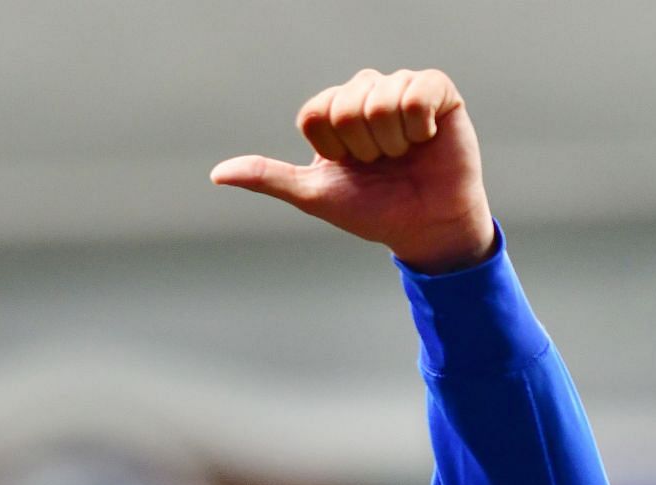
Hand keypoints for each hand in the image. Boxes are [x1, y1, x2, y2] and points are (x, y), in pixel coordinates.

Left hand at [210, 69, 494, 273]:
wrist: (424, 226)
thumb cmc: (372, 210)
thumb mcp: (313, 195)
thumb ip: (267, 178)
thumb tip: (218, 175)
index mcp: (333, 112)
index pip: (316, 114)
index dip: (332, 149)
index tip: (349, 166)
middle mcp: (364, 93)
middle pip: (345, 105)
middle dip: (363, 148)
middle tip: (381, 164)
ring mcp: (400, 88)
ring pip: (380, 99)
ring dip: (392, 142)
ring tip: (404, 154)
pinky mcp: (437, 90)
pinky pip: (416, 92)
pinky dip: (419, 127)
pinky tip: (425, 138)